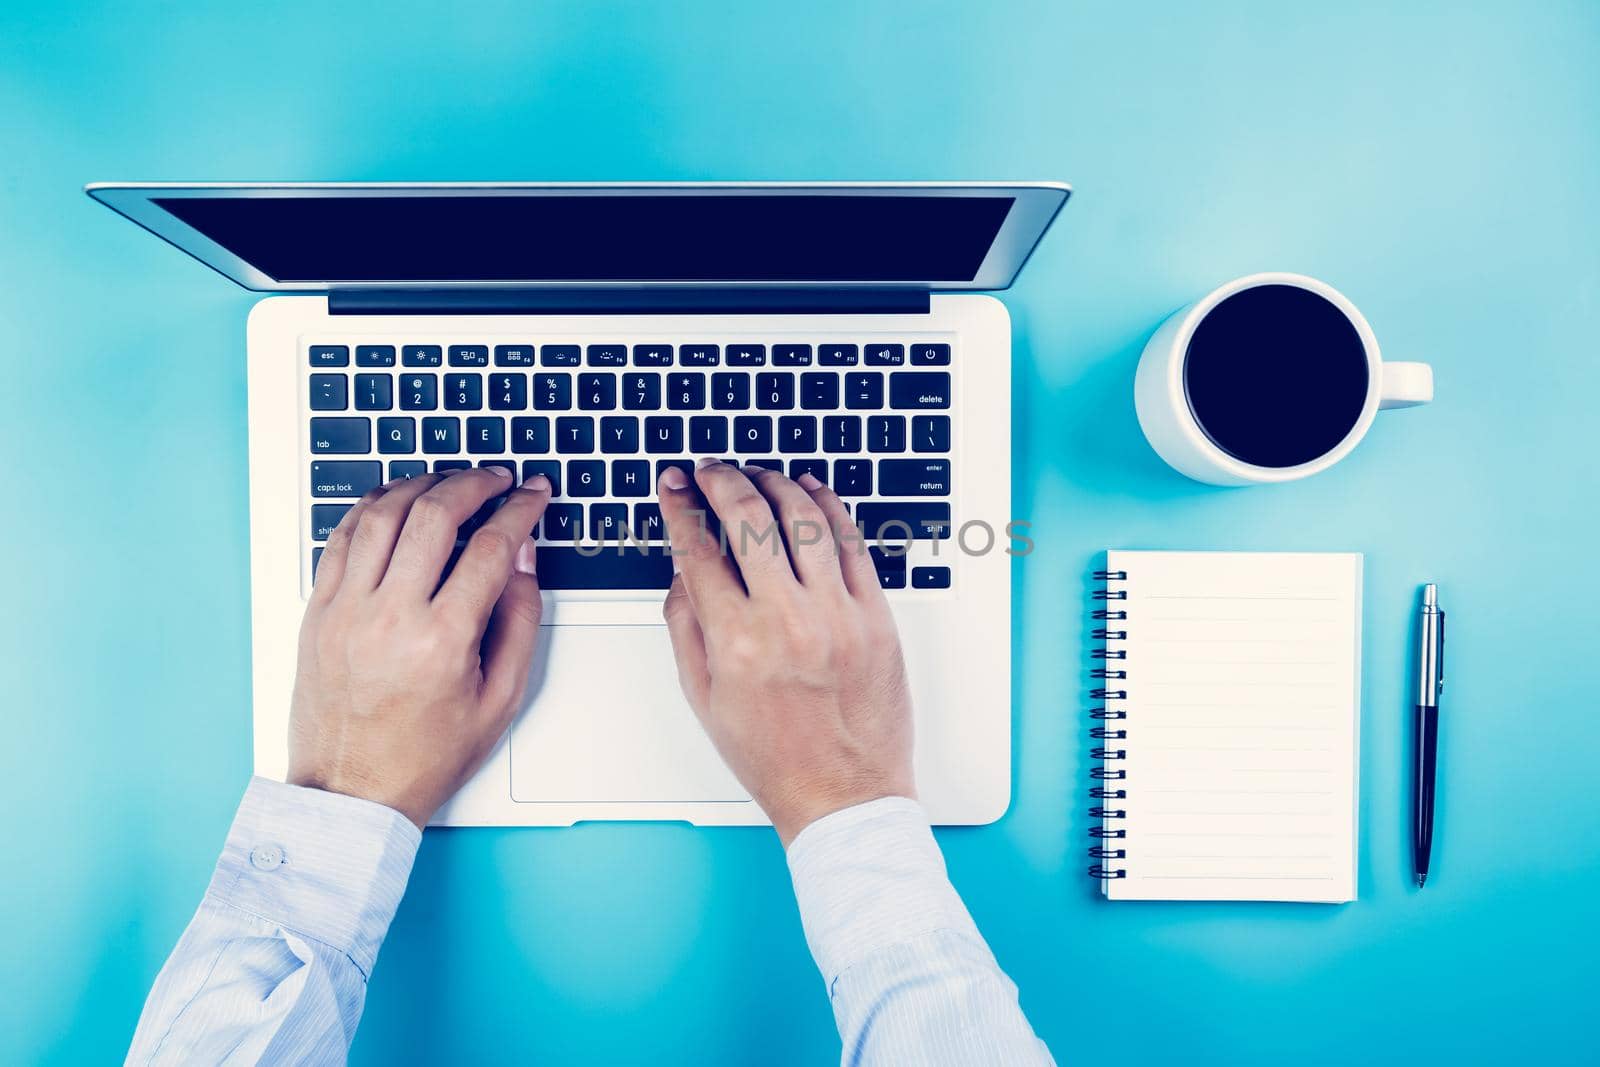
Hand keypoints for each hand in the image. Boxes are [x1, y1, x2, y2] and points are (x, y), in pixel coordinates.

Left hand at [288, 468, 550, 826]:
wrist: (352, 794)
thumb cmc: (426, 756)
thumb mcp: (500, 699)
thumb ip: (519, 621)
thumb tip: (522, 559)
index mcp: (443, 642)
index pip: (491, 548)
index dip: (521, 510)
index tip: (534, 495)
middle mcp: (390, 618)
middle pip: (435, 514)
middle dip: (475, 483)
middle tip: (496, 479)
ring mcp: (346, 611)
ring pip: (384, 513)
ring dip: (422, 484)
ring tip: (449, 482)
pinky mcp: (318, 612)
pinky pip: (342, 538)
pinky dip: (373, 508)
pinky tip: (397, 502)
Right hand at [657, 460, 913, 844]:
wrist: (844, 795)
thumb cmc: (774, 757)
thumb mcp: (705, 699)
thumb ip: (685, 628)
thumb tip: (681, 570)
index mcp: (735, 641)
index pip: (696, 549)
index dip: (678, 506)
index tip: (672, 485)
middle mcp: (786, 620)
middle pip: (748, 517)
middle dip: (722, 480)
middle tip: (711, 469)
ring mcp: (837, 614)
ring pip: (803, 518)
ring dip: (775, 483)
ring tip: (758, 474)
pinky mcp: (876, 616)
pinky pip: (851, 542)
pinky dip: (828, 507)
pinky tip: (811, 493)